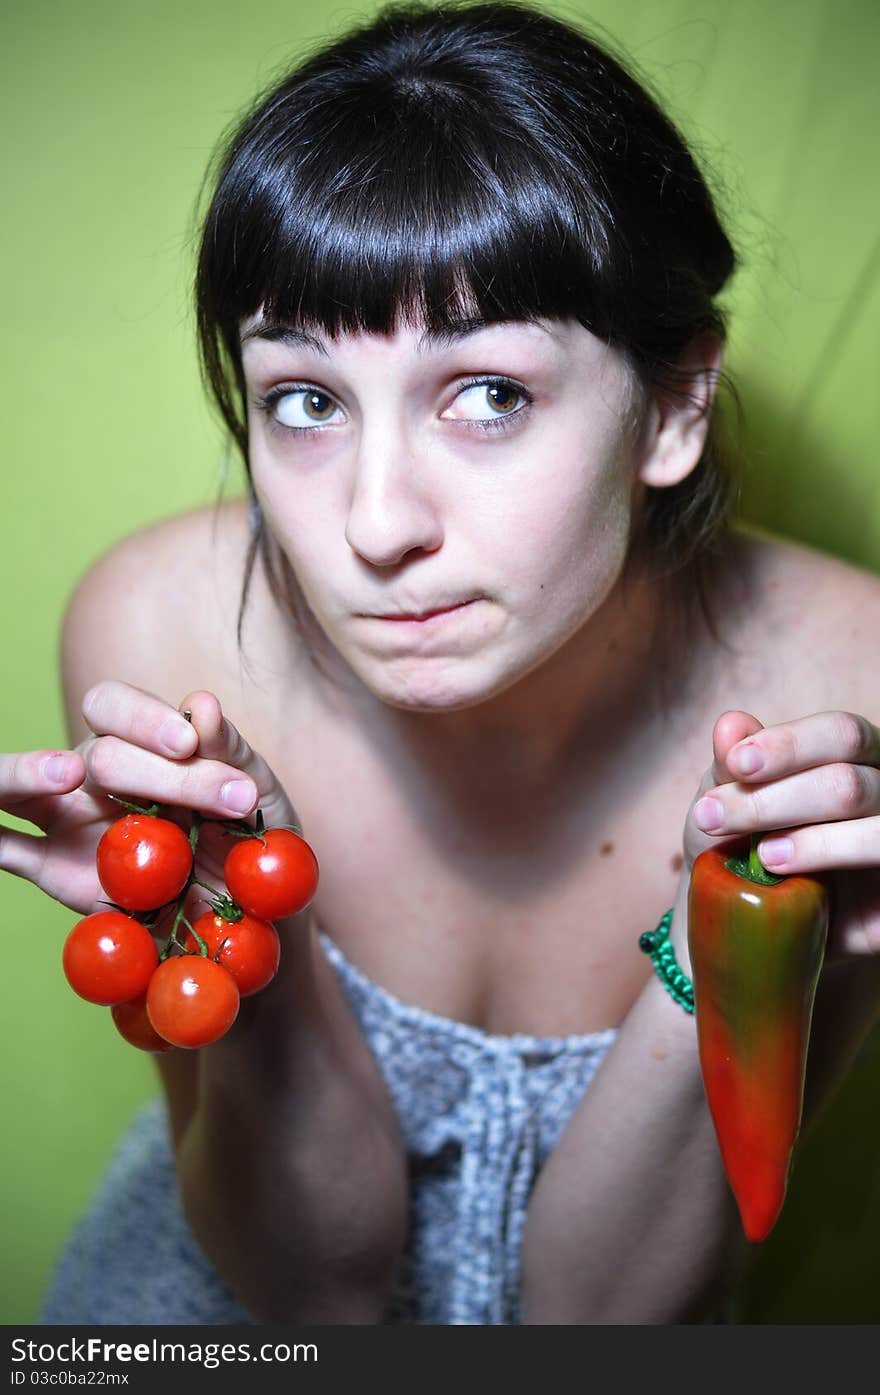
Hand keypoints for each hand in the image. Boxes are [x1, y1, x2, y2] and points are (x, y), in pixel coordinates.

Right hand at [0, 681, 299, 919]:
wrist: (248, 910)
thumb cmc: (249, 835)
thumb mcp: (256, 790)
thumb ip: (229, 750)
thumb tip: (201, 705)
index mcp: (139, 742)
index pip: (116, 708)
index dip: (145, 719)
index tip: (187, 744)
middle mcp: (95, 773)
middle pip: (99, 756)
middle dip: (157, 775)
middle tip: (225, 800)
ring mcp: (66, 820)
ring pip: (19, 788)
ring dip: (25, 772)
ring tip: (66, 775)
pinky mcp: (54, 869)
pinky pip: (7, 851)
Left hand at [683, 708, 879, 959]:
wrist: (753, 917)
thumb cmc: (745, 840)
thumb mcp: (729, 798)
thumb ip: (733, 762)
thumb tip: (730, 724)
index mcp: (856, 755)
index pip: (840, 733)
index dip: (788, 745)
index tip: (736, 763)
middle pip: (847, 782)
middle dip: (772, 800)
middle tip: (712, 817)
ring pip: (873, 826)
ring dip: (810, 840)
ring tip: (759, 855)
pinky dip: (829, 863)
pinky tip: (785, 875)